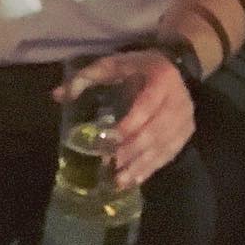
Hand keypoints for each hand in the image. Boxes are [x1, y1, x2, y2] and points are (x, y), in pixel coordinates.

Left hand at [58, 50, 194, 190]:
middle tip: (111, 166)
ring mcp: (184, 119)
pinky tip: (134, 180)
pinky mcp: (186, 133)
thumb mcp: (113, 64)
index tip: (109, 140)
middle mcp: (178, 101)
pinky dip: (151, 168)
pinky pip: (168, 154)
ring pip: (163, 147)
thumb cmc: (138, 66)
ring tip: (119, 180)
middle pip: (155, 131)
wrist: (177, 65)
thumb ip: (86, 77)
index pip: (146, 106)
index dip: (130, 125)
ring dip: (140, 165)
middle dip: (132, 151)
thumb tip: (58, 96)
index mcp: (161, 80)